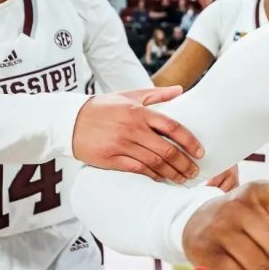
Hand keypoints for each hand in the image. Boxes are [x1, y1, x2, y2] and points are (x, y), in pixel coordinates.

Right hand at [72, 86, 203, 182]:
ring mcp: (121, 145)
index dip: (189, 141)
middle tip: (194, 171)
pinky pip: (136, 170)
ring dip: (171, 173)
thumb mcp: (128, 96)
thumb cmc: (102, 107)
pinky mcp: (110, 159)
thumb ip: (156, 94)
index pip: (172, 127)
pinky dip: (151, 176)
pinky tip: (161, 180)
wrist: (69, 120)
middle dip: (184, 163)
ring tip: (182, 179)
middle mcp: (132, 129)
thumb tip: (181, 89)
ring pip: (153, 162)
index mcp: (139, 112)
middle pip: (166, 149)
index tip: (200, 152)